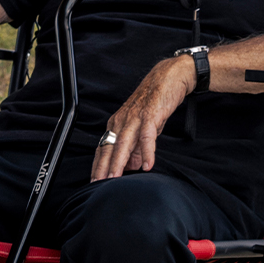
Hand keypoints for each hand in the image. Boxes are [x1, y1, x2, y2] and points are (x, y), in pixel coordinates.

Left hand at [91, 56, 195, 180]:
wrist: (168, 78)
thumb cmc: (154, 103)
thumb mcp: (143, 127)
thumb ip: (138, 147)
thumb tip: (133, 166)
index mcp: (117, 124)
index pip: (103, 147)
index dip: (98, 165)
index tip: (95, 180)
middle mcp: (121, 121)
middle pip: (109, 147)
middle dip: (102, 167)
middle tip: (98, 184)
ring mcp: (134, 118)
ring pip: (123, 143)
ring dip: (118, 162)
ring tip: (115, 178)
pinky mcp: (150, 115)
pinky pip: (147, 136)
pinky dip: (147, 152)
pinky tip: (147, 165)